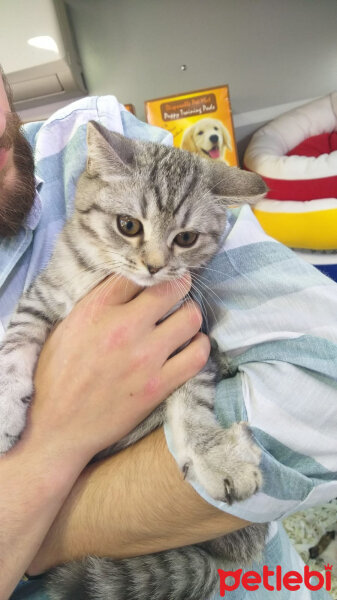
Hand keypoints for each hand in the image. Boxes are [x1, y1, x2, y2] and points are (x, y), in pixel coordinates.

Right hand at [27, 274, 209, 462]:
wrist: (56, 428)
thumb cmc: (56, 377)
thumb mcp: (66, 328)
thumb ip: (97, 303)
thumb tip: (128, 283)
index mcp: (96, 310)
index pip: (137, 273)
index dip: (149, 272)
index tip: (157, 276)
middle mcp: (123, 328)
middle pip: (172, 288)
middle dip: (178, 286)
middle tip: (177, 292)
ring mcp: (145, 357)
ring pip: (191, 318)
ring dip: (190, 316)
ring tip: (182, 322)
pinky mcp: (159, 386)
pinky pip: (197, 355)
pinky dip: (199, 346)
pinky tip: (190, 346)